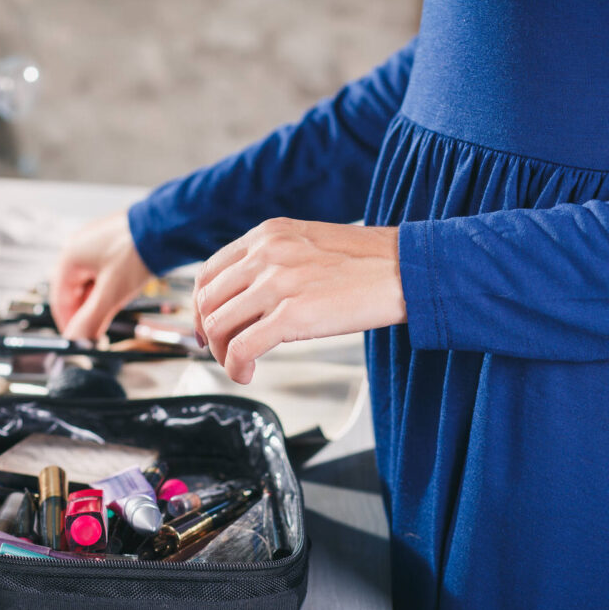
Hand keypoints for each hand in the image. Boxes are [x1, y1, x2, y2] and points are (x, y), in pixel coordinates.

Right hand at [50, 211, 152, 339]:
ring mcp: (92, 242)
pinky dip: (107, 284)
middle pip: (73, 290)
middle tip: (98, 329)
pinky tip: (120, 290)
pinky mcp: (109, 241)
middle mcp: (76, 247)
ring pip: (88, 280)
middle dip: (85, 311)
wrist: (166, 227)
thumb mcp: (111, 294)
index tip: (79, 339)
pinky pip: (100, 269)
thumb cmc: (136, 255)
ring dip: (97, 298)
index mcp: (69, 257)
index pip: (59, 299)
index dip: (69, 322)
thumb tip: (74, 340)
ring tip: (113, 309)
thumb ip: (90, 319)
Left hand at [194, 217, 405, 383]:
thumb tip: (248, 297)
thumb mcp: (308, 244)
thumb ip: (274, 261)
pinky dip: (236, 367)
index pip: (209, 272)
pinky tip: (247, 374)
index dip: (201, 305)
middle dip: (209, 333)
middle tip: (222, 351)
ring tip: (240, 364)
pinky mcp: (293, 314)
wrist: (407, 269)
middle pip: (208, 301)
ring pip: (219, 325)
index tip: (206, 326)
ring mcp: (277, 283)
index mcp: (266, 235)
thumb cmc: (366, 263)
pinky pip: (243, 347)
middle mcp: (265, 254)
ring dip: (222, 354)